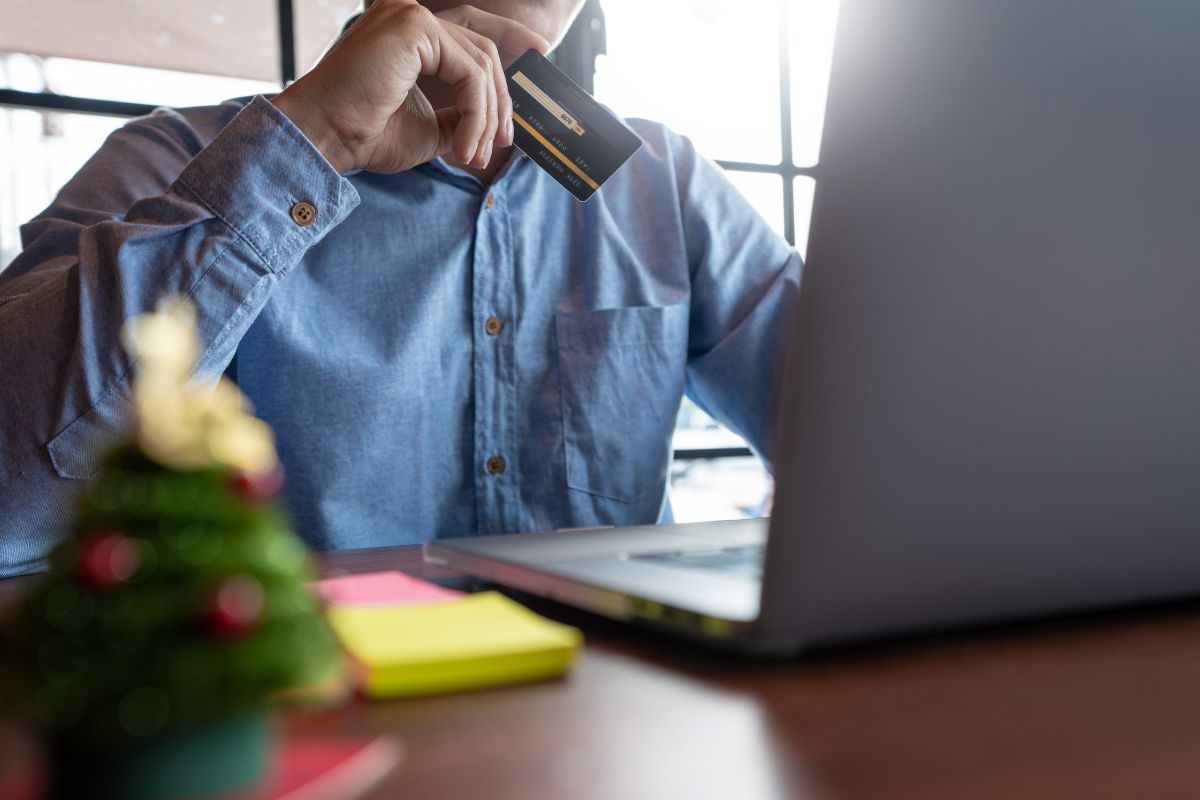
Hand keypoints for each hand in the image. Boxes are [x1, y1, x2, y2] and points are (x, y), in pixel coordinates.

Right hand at [272, 1, 549, 173]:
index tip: (541, 53)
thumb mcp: (428, 126)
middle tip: (500, 144)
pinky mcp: (414, 28)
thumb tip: (490, 124)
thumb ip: (459, 116)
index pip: (472, 32)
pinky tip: (463, 145)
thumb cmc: (364, 134)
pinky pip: (470, 73)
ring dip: (486, 117)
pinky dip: (476, 113)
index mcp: (409, 34)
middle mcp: (409, 15)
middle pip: (483, 51)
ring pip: (481, 66)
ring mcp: (411, 16)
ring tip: (472, 155)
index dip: (510, 39)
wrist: (325, 138)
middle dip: (499, 103)